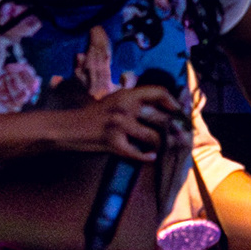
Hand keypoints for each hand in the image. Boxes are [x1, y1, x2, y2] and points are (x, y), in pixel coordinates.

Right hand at [48, 86, 185, 160]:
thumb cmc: (91, 114)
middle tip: (183, 138)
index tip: (179, 112)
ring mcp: (119, 125)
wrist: (67, 128)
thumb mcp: (112, 100)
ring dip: (160, 145)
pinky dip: (146, 157)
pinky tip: (150, 157)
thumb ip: (132, 102)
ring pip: (154, 137)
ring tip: (161, 148)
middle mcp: (125, 107)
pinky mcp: (113, 143)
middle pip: (162, 118)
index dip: (173, 102)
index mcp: (126, 94)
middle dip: (175, 130)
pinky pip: (138, 153)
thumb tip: (159, 109)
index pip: (158, 92)